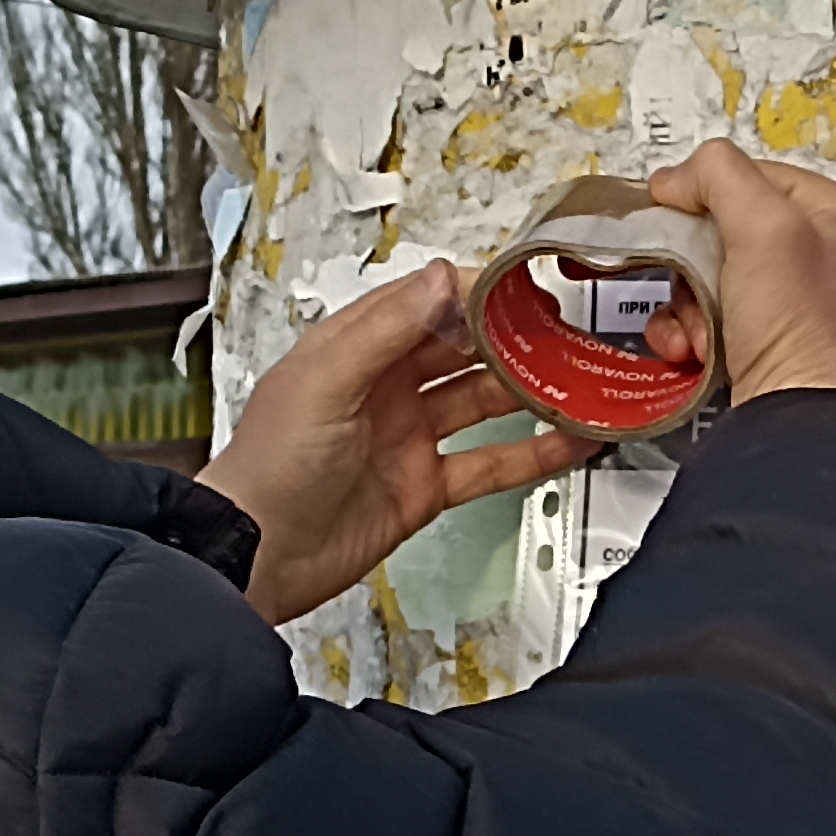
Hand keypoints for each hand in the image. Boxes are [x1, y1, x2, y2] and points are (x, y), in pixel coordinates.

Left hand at [201, 261, 583, 623]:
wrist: (256, 556)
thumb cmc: (269, 467)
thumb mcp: (326, 381)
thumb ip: (386, 329)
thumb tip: (441, 279)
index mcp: (353, 349)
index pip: (425, 302)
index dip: (475, 292)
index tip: (524, 286)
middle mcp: (384, 387)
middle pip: (462, 349)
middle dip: (513, 338)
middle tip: (564, 330)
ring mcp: (408, 437)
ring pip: (483, 402)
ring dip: (530, 392)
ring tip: (579, 379)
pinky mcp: (424, 487)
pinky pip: (490, 463)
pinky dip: (532, 454)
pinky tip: (569, 442)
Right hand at [638, 142, 835, 401]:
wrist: (793, 420)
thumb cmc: (794, 322)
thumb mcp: (763, 226)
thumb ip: (720, 175)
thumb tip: (675, 179)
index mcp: (832, 211)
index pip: (748, 173)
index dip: (702, 190)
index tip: (673, 211)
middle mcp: (814, 251)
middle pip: (717, 227)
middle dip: (691, 259)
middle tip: (695, 282)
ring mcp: (785, 298)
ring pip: (701, 272)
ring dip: (685, 301)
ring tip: (700, 329)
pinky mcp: (758, 338)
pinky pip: (701, 315)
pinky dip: (684, 331)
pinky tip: (691, 350)